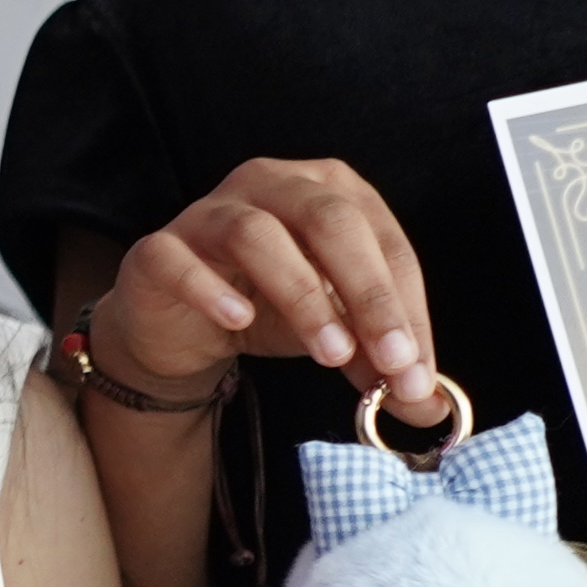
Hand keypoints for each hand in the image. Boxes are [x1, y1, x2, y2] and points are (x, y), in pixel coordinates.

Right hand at [105, 154, 443, 421]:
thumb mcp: (338, 331)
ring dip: (302, 294)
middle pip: (329, 221)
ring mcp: (208, 212)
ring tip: (329, 351)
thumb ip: (380, 361)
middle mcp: (271, 183)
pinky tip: (240, 320)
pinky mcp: (158, 249)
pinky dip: (211, 289)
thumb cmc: (266, 308)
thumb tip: (428, 402)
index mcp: (329, 191)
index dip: (406, 306)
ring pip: (257, 234)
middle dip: (370, 294)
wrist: (180, 327)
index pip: (383, 241)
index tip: (416, 368)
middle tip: (390, 359)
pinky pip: (179, 260)